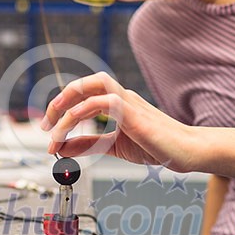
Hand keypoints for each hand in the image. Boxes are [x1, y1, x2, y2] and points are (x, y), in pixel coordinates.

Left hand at [40, 72, 199, 171]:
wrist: (187, 152)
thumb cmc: (157, 146)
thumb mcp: (113, 146)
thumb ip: (88, 144)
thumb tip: (62, 148)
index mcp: (117, 103)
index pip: (84, 94)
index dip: (62, 107)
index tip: (49, 128)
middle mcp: (122, 98)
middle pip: (87, 83)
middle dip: (60, 99)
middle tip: (46, 123)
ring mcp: (129, 103)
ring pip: (94, 87)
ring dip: (68, 106)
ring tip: (54, 128)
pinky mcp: (136, 114)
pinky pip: (108, 101)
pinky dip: (86, 109)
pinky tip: (75, 122)